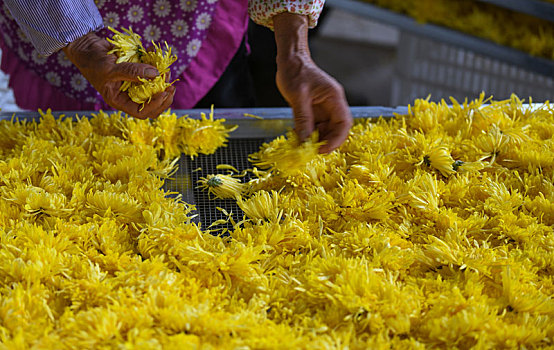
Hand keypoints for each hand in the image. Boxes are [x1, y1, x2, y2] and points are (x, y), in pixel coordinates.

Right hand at [63, 32, 174, 118]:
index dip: (155, 106)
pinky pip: (151, 75)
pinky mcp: (137, 73)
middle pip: (152, 105)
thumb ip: (132, 72)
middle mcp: (129, 95)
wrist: (87, 47)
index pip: (142, 112)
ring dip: (163, 83)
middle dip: (164, 97)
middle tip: (171, 87)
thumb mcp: (110, 69)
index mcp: (120, 101)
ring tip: (167, 72)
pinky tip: (160, 63)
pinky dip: (158, 70)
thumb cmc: (93, 62)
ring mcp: (134, 84)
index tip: (164, 93)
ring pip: (154, 90)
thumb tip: (155, 74)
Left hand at [273, 13, 352, 152]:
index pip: (343, 123)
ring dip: (314, 140)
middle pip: (335, 130)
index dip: (336, 139)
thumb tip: (305, 140)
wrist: (290, 60)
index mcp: (334, 98)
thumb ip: (303, 118)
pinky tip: (297, 138)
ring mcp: (323, 109)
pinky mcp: (313, 111)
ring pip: (324, 131)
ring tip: (300, 146)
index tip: (322, 150)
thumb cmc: (295, 71)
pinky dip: (306, 135)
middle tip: (309, 151)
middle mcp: (332, 105)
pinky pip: (313, 127)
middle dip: (324, 142)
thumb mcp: (298, 96)